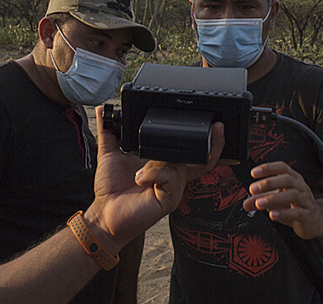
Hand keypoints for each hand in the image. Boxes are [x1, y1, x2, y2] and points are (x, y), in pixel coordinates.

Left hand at [85, 106, 224, 252]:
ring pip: (182, 162)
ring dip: (159, 161)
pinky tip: (139, 179)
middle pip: (205, 157)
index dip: (208, 139)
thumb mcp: (109, 153)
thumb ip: (109, 130)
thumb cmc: (111, 189)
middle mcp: (173, 174)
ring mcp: (174, 187)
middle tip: (218, 127)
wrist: (104, 214)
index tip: (217, 124)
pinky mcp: (171, 198)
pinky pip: (172, 176)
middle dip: (216, 143)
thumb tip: (105, 109)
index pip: (189, 148)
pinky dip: (154, 173)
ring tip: (139, 170)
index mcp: (164, 162)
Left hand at [242, 161, 322, 239]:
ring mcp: (306, 200)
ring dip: (273, 198)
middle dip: (268, 183)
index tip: (253, 173)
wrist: (317, 220)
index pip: (282, 168)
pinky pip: (297, 213)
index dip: (268, 168)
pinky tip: (272, 215)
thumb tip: (245, 204)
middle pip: (287, 179)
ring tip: (259, 203)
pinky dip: (284, 214)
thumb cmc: (295, 206)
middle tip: (253, 189)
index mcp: (293, 178)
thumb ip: (260, 200)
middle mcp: (301, 186)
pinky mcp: (309, 215)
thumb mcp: (276, 201)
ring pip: (292, 195)